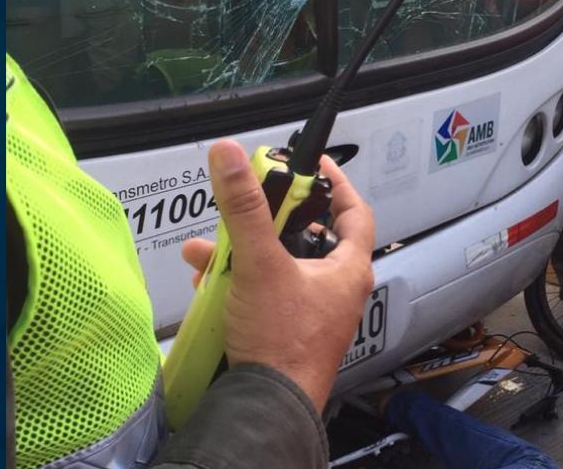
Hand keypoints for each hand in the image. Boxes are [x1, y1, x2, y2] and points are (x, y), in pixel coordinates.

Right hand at [181, 141, 375, 411]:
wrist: (268, 405)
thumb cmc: (283, 343)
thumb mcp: (260, 263)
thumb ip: (244, 208)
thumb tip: (231, 157)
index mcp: (348, 268)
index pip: (355, 212)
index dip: (336, 184)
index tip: (315, 165)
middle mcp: (335, 289)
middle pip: (306, 237)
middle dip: (268, 221)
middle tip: (249, 207)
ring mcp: (312, 312)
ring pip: (277, 266)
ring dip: (243, 253)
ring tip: (209, 249)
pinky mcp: (286, 330)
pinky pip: (263, 294)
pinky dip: (237, 283)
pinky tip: (207, 280)